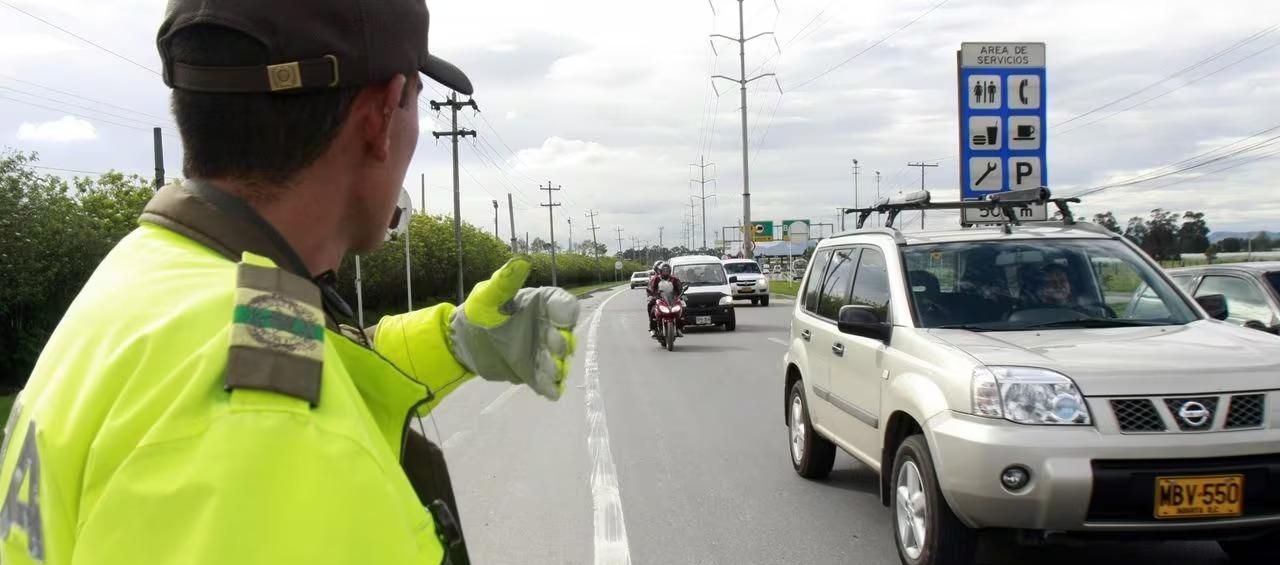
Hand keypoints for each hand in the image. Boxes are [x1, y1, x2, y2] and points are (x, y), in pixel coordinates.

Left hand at [449, 258, 578, 399]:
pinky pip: (548, 382)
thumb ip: (505, 281)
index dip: (566, 310)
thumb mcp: (488, 295)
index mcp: (540, 305)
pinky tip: (551, 390)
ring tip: (552, 370)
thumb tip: (521, 261)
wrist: (463, 341)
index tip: (563, 316)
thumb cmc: (479, 311)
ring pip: (559, 361)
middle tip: (553, 344)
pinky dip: (552, 386)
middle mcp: (547, 327)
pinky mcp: (534, 372)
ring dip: (559, 366)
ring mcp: (542, 352)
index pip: (562, 305)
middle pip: (566, 335)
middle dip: (563, 341)